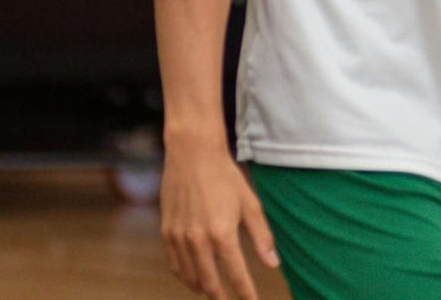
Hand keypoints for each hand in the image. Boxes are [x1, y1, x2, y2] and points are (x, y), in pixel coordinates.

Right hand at [160, 139, 278, 298]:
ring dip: (203, 288)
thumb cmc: (226, 177)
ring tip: (214, 292)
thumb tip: (273, 264)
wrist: (192, 155)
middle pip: (209, 282)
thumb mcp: (250, 204)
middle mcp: (198, 240)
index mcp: (222, 233)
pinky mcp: (166, 232)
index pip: (236, 274)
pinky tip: (194, 277)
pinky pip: (174, 264)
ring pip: (190, 277)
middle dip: (222, 297)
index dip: (245, 293)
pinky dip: (185, 276)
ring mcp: (179, 237)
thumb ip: (262, 237)